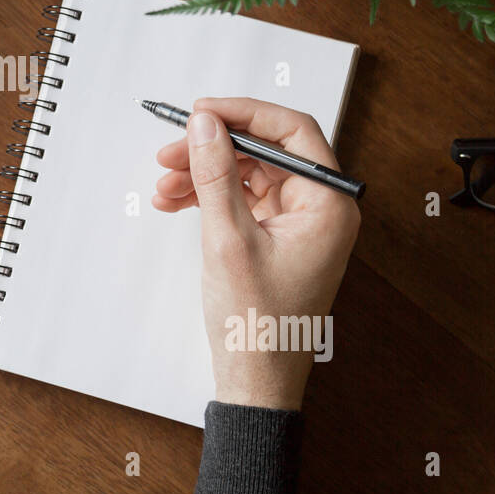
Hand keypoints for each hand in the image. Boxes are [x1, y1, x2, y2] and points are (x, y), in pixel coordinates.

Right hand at [152, 97, 360, 410]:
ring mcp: (299, 224)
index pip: (292, 132)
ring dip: (204, 173)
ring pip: (248, 174)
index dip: (244, 114)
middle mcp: (321, 209)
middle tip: (171, 150)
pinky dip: (209, 197)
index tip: (203, 111)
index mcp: (329, 205)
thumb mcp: (228, 239)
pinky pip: (242, 200)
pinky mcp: (277, 238)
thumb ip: (216, 174)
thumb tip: (205, 124)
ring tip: (165, 184)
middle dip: (214, 148)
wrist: (256, 382)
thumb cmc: (258, 324)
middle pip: (264, 151)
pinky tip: (176, 201)